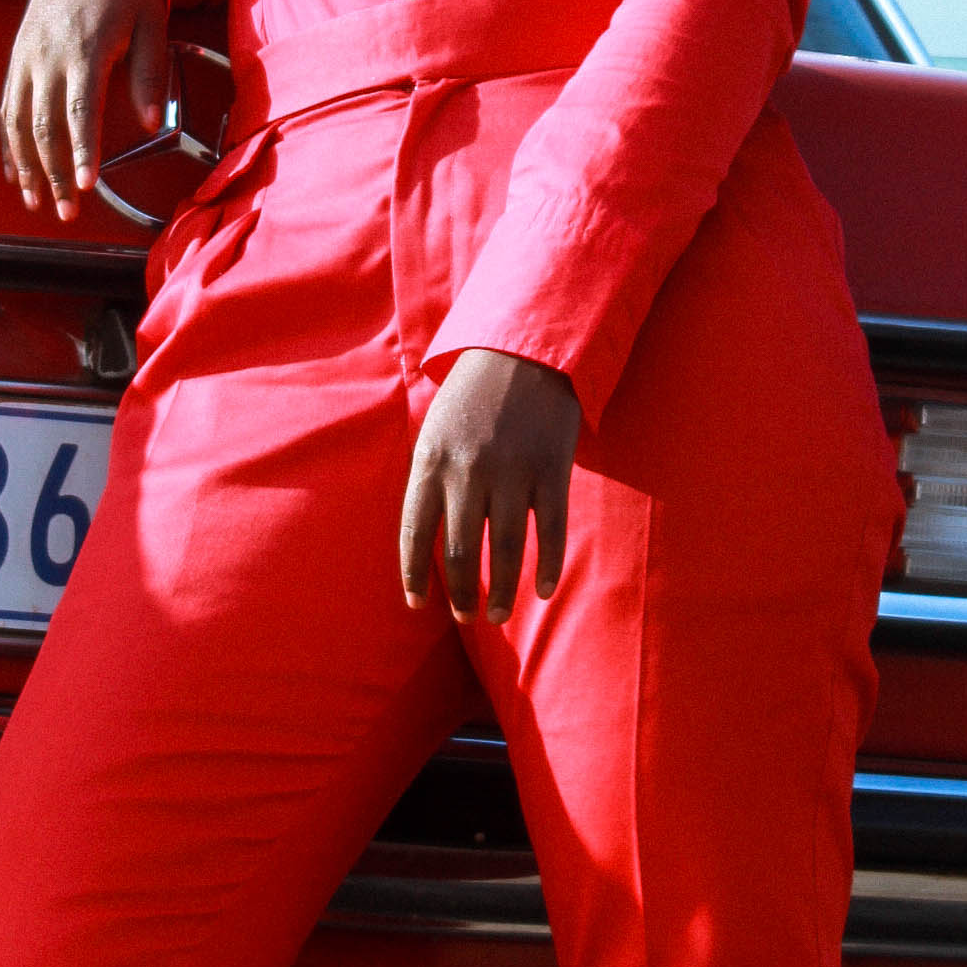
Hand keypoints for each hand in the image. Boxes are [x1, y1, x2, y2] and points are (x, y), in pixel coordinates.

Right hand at [0, 0, 168, 222]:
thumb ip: (149, 73)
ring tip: (35, 202)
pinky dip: (7, 142)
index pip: (79, 110)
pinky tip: (15, 171)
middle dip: (54, 173)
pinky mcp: (17, 54)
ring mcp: (26, 54)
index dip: (81, 151)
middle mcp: (48, 54)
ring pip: (18, 120)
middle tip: (66, 212)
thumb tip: (149, 123)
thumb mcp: (152, 20)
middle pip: (44, 125)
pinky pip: (6, 105)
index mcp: (86, 47)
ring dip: (25, 166)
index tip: (87, 186)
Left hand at [400, 350, 580, 620]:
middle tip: (466, 618)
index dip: (415, 575)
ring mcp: (513, 473)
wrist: (526, 348)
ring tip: (497, 616)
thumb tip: (425, 535)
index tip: (418, 604)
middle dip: (462, 595)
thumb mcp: (435, 427)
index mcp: (430, 460)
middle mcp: (468, 471)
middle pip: (461, 553)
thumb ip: (429, 476)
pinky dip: (547, 566)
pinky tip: (543, 591)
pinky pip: (551, 531)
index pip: (415, 533)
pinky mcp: (552, 471)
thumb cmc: (474, 392)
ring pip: (505, 551)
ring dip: (501, 592)